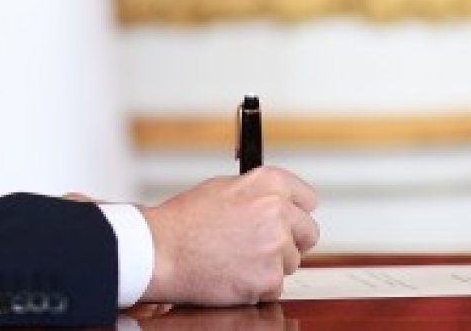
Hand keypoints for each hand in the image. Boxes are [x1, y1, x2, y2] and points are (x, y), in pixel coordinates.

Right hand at [138, 166, 318, 305]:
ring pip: (292, 262)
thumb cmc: (183, 222)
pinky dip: (258, 286)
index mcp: (268, 184)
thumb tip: (276, 204)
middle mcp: (278, 211)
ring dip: (272, 265)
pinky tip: (235, 274)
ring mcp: (276, 246)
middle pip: (308, 232)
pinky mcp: (270, 279)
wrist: (161, 252)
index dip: (296, 212)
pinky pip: (276, 286)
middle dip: (291, 241)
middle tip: (264, 246)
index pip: (308, 199)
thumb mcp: (222, 188)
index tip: (291, 220)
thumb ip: (257, 194)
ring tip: (239, 259)